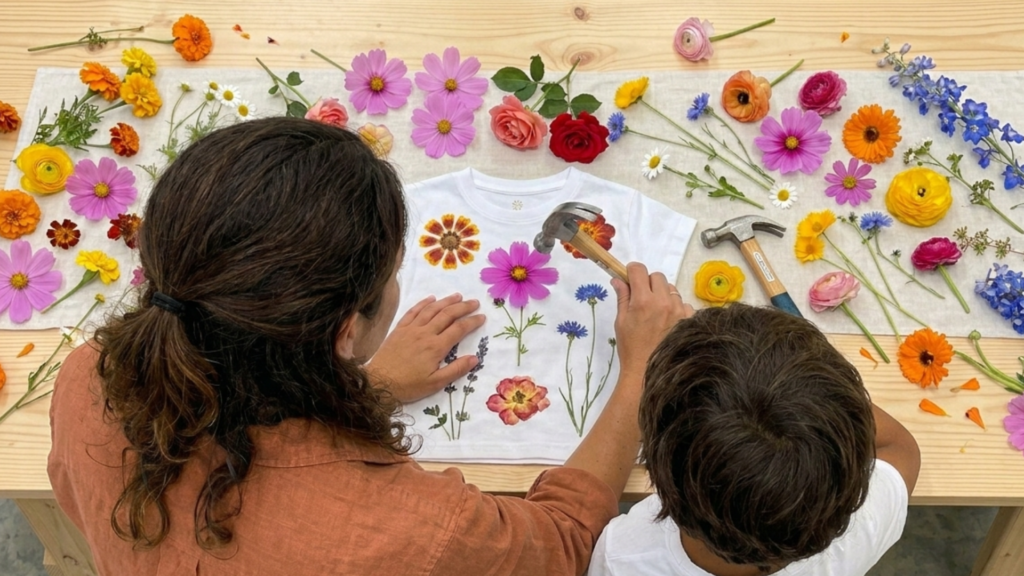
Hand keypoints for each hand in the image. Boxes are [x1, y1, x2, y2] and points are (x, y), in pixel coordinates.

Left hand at [366, 294, 485, 402]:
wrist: (378, 382)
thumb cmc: (408, 386)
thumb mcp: (435, 384)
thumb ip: (456, 370)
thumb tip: (475, 358)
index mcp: (436, 347)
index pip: (459, 329)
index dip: (472, 322)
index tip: (482, 317)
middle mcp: (425, 333)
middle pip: (447, 315)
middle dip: (463, 307)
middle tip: (474, 302)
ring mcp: (411, 329)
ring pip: (431, 310)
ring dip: (446, 301)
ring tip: (458, 296)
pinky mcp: (399, 329)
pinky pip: (413, 311)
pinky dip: (423, 303)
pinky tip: (431, 299)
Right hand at [611, 262, 694, 378]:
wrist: (648, 372)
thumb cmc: (631, 348)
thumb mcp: (621, 321)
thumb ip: (622, 297)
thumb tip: (617, 279)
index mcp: (642, 300)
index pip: (639, 270)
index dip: (632, 271)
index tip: (630, 277)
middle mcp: (663, 301)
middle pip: (657, 276)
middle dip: (648, 282)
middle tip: (643, 297)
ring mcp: (679, 310)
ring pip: (672, 289)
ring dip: (663, 295)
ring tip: (657, 313)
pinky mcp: (689, 320)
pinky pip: (684, 304)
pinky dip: (677, 309)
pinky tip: (669, 322)